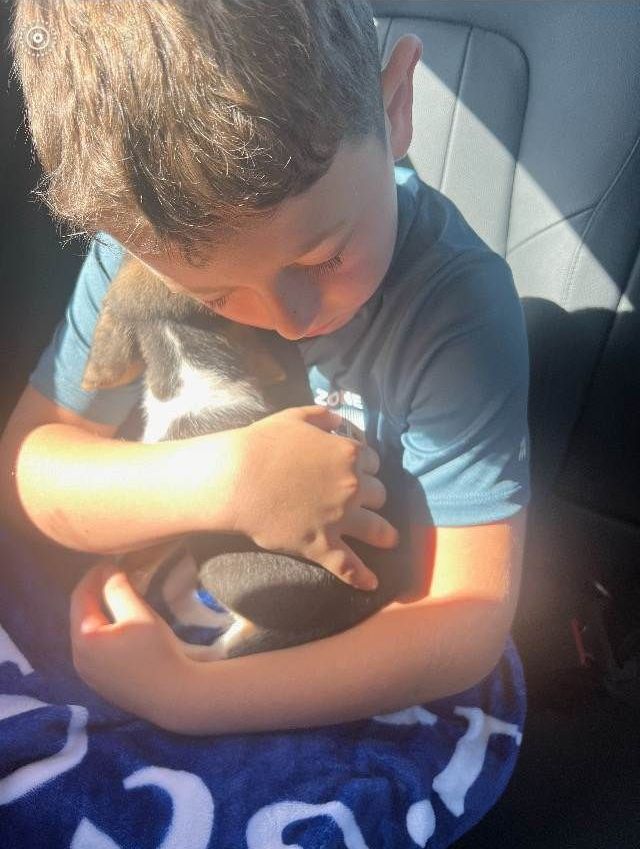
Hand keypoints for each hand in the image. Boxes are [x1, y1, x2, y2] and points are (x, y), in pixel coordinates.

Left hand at [69, 562, 191, 724]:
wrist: (175, 697)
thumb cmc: (158, 653)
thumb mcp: (139, 614)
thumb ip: (119, 589)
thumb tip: (107, 571)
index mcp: (84, 639)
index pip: (80, 596)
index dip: (94, 575)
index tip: (111, 560)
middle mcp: (78, 658)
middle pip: (81, 615)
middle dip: (96, 593)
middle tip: (116, 576)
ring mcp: (87, 674)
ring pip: (88, 633)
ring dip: (100, 613)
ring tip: (120, 597)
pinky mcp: (100, 683)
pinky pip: (95, 649)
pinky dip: (104, 632)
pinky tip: (122, 627)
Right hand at [233, 405, 398, 590]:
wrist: (238, 479)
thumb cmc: (263, 444)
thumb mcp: (295, 417)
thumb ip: (323, 417)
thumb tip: (339, 420)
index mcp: (348, 455)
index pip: (373, 462)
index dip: (365, 466)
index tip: (358, 471)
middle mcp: (352, 488)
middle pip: (379, 494)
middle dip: (373, 497)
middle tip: (364, 501)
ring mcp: (341, 520)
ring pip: (378, 530)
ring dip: (386, 535)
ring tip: (389, 539)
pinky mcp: (323, 546)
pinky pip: (349, 566)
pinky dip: (362, 577)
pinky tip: (372, 583)